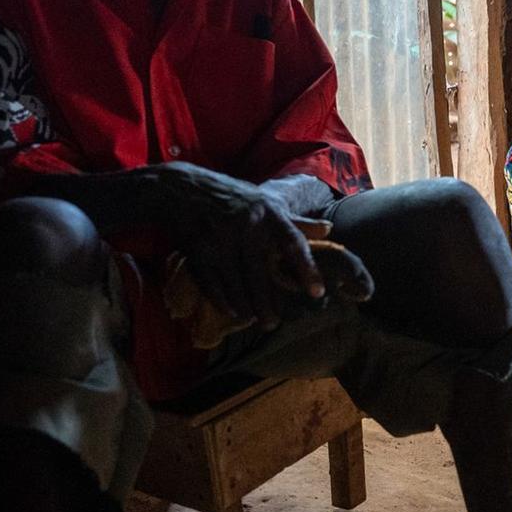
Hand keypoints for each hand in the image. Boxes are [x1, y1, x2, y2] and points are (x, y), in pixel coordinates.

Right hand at [146, 163, 333, 329]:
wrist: (182, 188)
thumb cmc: (233, 197)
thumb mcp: (266, 201)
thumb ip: (296, 220)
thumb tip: (329, 229)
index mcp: (268, 212)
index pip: (293, 243)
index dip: (306, 268)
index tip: (317, 292)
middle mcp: (245, 226)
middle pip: (260, 273)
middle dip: (267, 303)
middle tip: (275, 323)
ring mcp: (219, 239)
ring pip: (235, 283)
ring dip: (246, 306)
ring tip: (256, 320)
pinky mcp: (197, 251)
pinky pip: (212, 283)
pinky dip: (223, 301)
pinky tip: (233, 312)